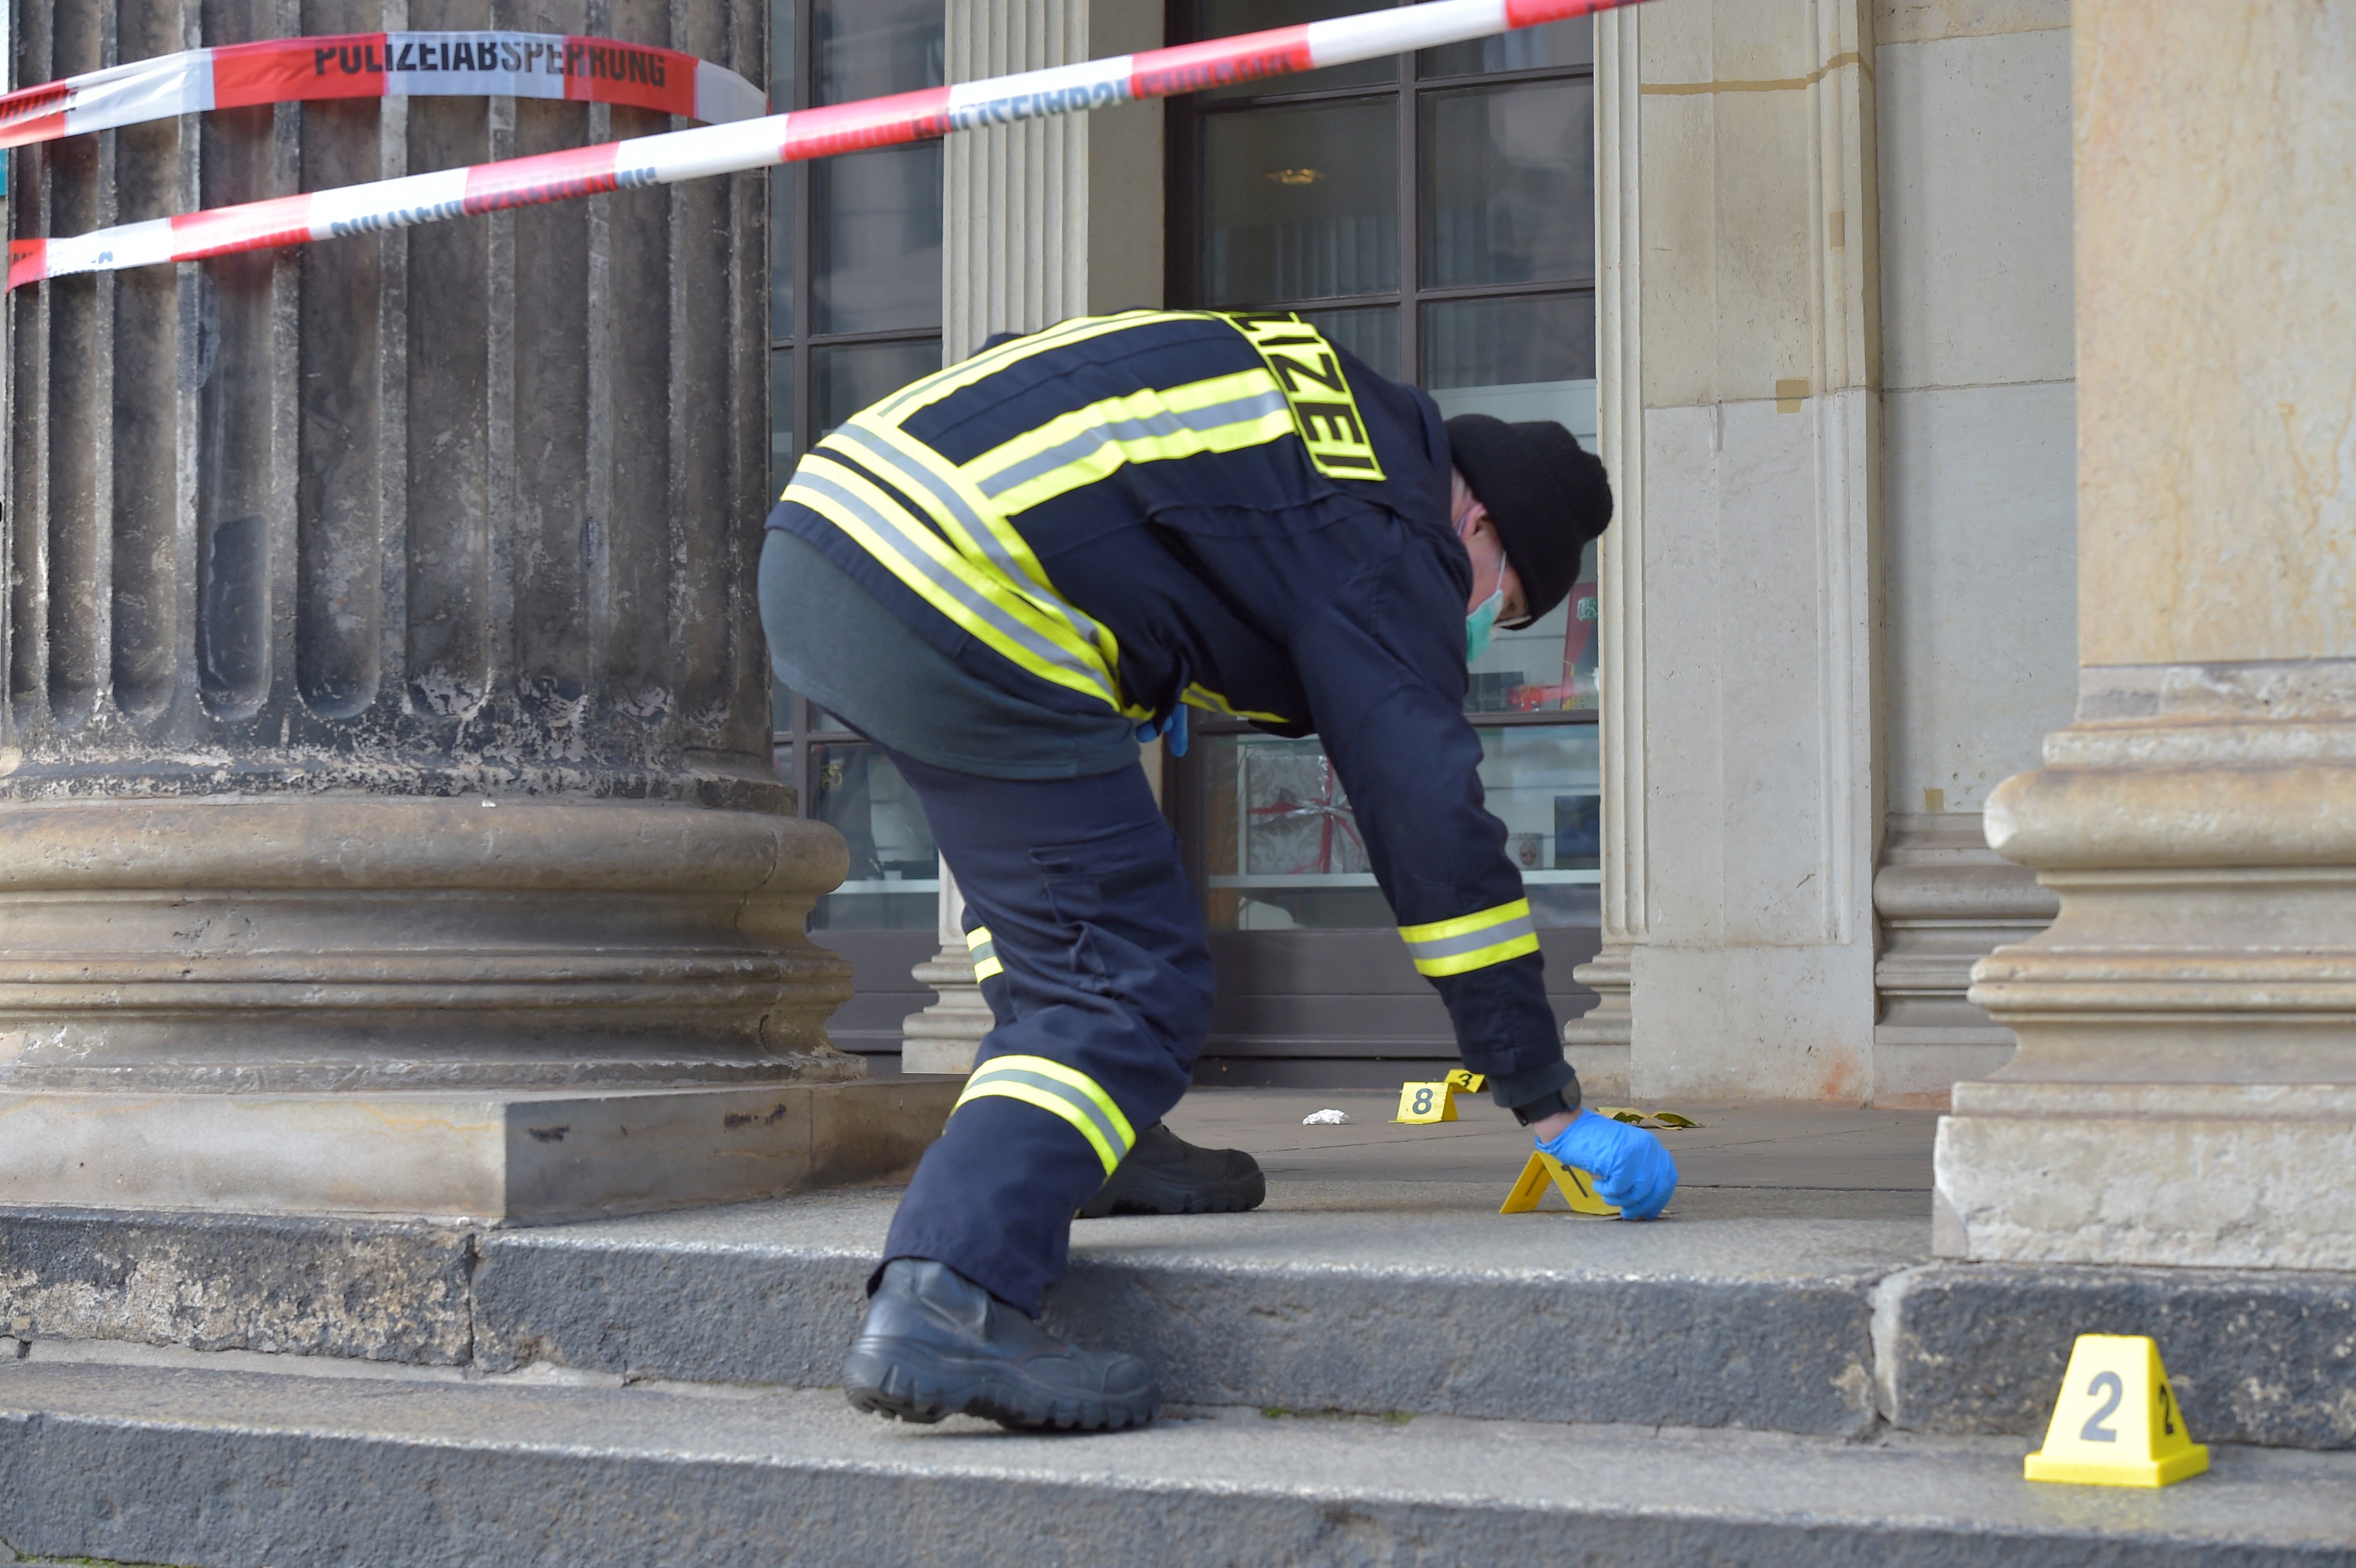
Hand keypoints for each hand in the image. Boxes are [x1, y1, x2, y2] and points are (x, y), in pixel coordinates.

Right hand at [1537, 1109, 1676, 1219]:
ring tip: (1607, 1196)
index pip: (1668, 1177)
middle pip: (1657, 1188)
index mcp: (1652, 1145)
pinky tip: (1597, 1185)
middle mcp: (1649, 1148)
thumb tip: (1648, 1202)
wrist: (1569, 1126)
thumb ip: (1639, 1171)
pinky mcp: (1620, 1159)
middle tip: (1627, 1213)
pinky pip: (1619, 1188)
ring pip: (1639, 1192)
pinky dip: (1607, 1192)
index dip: (1660, 1198)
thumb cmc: (1592, 1142)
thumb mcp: (1625, 1153)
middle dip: (1642, 1206)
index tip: (1649, 1212)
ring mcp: (1636, 1152)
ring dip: (1622, 1200)